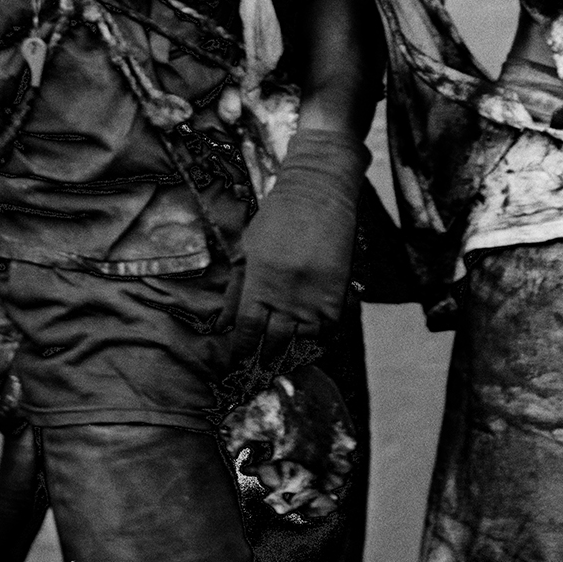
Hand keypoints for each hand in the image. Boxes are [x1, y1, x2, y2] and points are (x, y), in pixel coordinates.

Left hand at [220, 127, 366, 361]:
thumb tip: (224, 323)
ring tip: (284, 360)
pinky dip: (319, 339)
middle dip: (265, 359)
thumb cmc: (278, 216)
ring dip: (292, 353)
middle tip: (260, 369)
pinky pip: (328, 330)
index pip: (248, 331)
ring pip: (302, 342)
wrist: (318, 192)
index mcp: (259, 283)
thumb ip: (237, 287)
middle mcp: (286, 295)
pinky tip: (310, 342)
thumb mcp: (248, 248)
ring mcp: (314, 297)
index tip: (240, 359)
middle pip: (274, 342)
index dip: (243, 349)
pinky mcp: (337, 294)